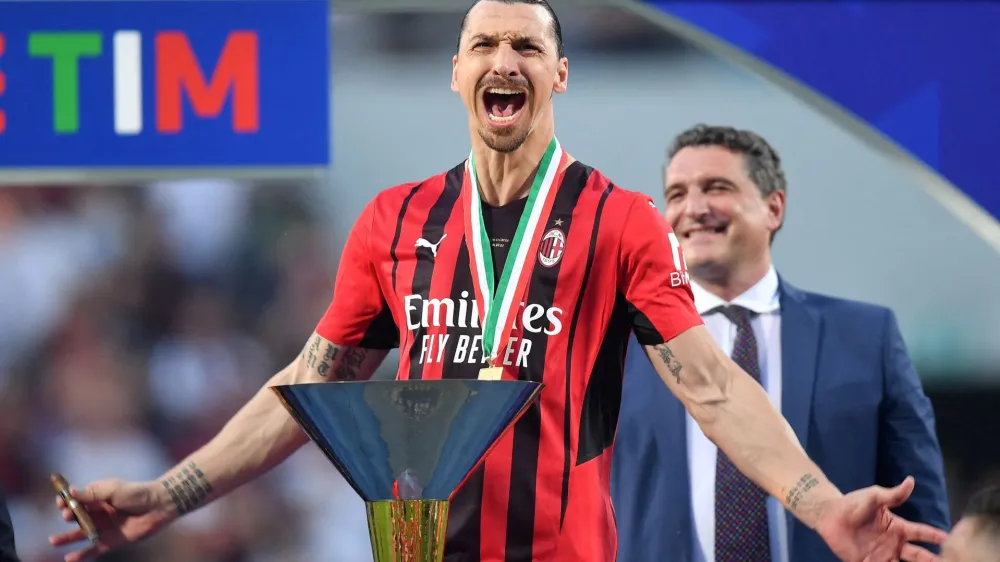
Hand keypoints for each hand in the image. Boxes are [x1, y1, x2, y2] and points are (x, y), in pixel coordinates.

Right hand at [49, 479, 171, 561]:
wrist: (158, 507)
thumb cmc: (136, 494)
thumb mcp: (113, 490)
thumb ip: (92, 493)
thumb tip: (70, 491)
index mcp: (97, 498)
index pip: (76, 500)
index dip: (66, 501)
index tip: (61, 502)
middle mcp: (98, 513)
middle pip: (76, 518)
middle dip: (68, 517)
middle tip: (67, 516)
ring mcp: (103, 528)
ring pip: (80, 534)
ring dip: (66, 538)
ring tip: (53, 541)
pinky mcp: (111, 541)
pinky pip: (93, 550)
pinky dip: (81, 555)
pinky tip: (69, 558)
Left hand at [814, 476, 947, 561]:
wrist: (829, 515)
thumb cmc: (853, 503)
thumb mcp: (874, 497)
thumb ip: (893, 494)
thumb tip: (910, 481)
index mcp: (898, 528)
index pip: (922, 532)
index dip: (935, 536)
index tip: (949, 539)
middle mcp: (894, 544)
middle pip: (919, 556)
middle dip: (932, 560)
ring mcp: (882, 555)